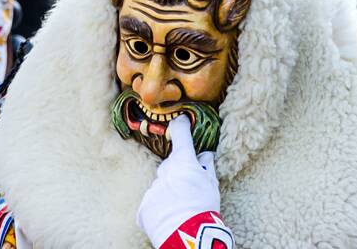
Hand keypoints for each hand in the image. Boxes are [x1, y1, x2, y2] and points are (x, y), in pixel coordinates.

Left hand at [137, 116, 220, 247]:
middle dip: (178, 172)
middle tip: (189, 188)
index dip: (181, 126)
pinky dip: (160, 207)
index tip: (180, 120)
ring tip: (181, 207)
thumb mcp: (212, 186)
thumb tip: (205, 155)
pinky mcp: (144, 205)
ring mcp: (153, 187)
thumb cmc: (204, 209)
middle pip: (171, 165)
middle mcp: (165, 171)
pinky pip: (152, 202)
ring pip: (161, 184)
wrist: (188, 236)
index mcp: (183, 163)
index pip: (180, 135)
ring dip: (169, 191)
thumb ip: (207, 167)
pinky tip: (169, 217)